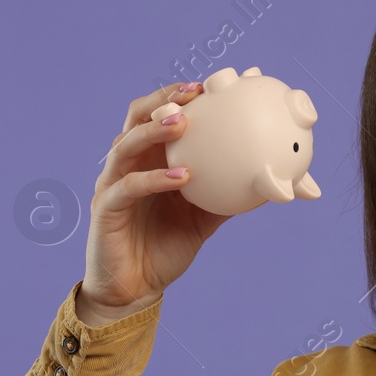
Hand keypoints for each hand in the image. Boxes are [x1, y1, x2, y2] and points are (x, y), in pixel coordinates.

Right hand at [79, 81, 232, 324]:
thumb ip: (227, 197)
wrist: (135, 290)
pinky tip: (181, 177)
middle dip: (163, 99)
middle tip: (193, 94)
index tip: (211, 85)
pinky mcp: (105, 208)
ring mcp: (113, 184)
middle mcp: (128, 165)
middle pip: (137, 117)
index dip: (180, 96)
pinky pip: (129, 186)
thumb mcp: (204, 220)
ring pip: (126, 144)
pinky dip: (154, 178)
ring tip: (183, 123)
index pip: (160, 116)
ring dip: (154, 130)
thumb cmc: (166, 249)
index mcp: (149, 161)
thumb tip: (269, 183)